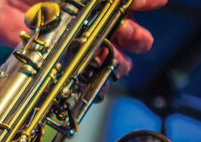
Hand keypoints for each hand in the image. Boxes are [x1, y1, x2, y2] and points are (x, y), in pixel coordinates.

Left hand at [0, 0, 167, 76]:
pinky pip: (69, 63)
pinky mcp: (42, 50)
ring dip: (111, 57)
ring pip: (94, 48)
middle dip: (130, 34)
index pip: (117, 0)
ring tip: (120, 64)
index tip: (158, 3)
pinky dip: (86, 70)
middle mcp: (75, 11)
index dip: (139, 1)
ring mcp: (60, 31)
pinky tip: (97, 74)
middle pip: (111, 26)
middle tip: (139, 41)